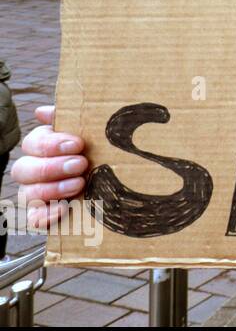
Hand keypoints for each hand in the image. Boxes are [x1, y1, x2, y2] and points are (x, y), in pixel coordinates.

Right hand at [12, 105, 87, 227]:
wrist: (118, 184)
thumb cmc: (99, 151)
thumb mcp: (90, 133)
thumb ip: (69, 119)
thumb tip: (42, 112)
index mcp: (42, 147)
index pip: (32, 143)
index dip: (51, 144)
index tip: (78, 144)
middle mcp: (33, 171)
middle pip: (23, 169)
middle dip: (51, 167)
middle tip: (80, 164)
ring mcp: (36, 194)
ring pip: (28, 193)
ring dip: (53, 189)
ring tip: (79, 184)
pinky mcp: (44, 215)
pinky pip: (34, 219)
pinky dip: (46, 216)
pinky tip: (63, 209)